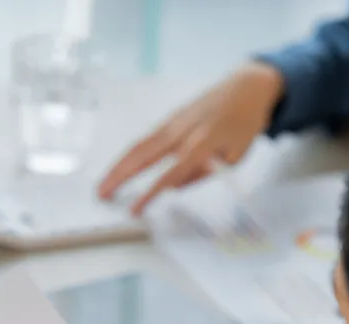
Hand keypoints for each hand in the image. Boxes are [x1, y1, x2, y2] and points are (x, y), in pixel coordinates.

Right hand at [97, 61, 283, 213]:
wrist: (247, 87)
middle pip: (143, 155)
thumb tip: (173, 187)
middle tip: (101, 195)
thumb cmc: (245, 126)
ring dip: (117, 166)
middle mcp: (181, 131)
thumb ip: (204, 173)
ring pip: (138, 146)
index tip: (133, 211)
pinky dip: (128, 154)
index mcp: (202, 143)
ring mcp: (173, 122)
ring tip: (102, 185)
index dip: (149, 194)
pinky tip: (117, 167)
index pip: (170, 174)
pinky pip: (145, 139)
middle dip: (119, 176)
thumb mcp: (235, 157)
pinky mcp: (170, 118)